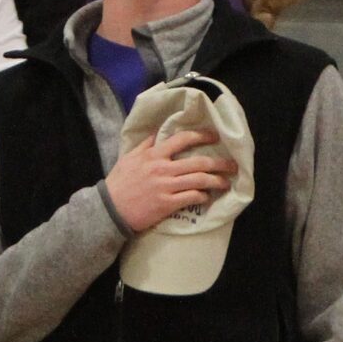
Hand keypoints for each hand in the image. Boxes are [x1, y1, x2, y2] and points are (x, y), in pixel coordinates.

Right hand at [103, 125, 228, 233]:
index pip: (182, 139)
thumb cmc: (118, 183)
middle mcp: (163, 168)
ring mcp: (166, 186)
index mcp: (154, 154)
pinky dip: (202, 196)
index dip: (202, 136)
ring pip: (199, 180)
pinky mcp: (167, 204)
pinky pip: (191, 197)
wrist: (110, 209)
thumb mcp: (128, 158)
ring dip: (216, 181)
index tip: (214, 137)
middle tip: (232, 164)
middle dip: (219, 163)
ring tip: (226, 182)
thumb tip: (157, 133)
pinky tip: (207, 196)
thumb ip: (145, 145)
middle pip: (198, 162)